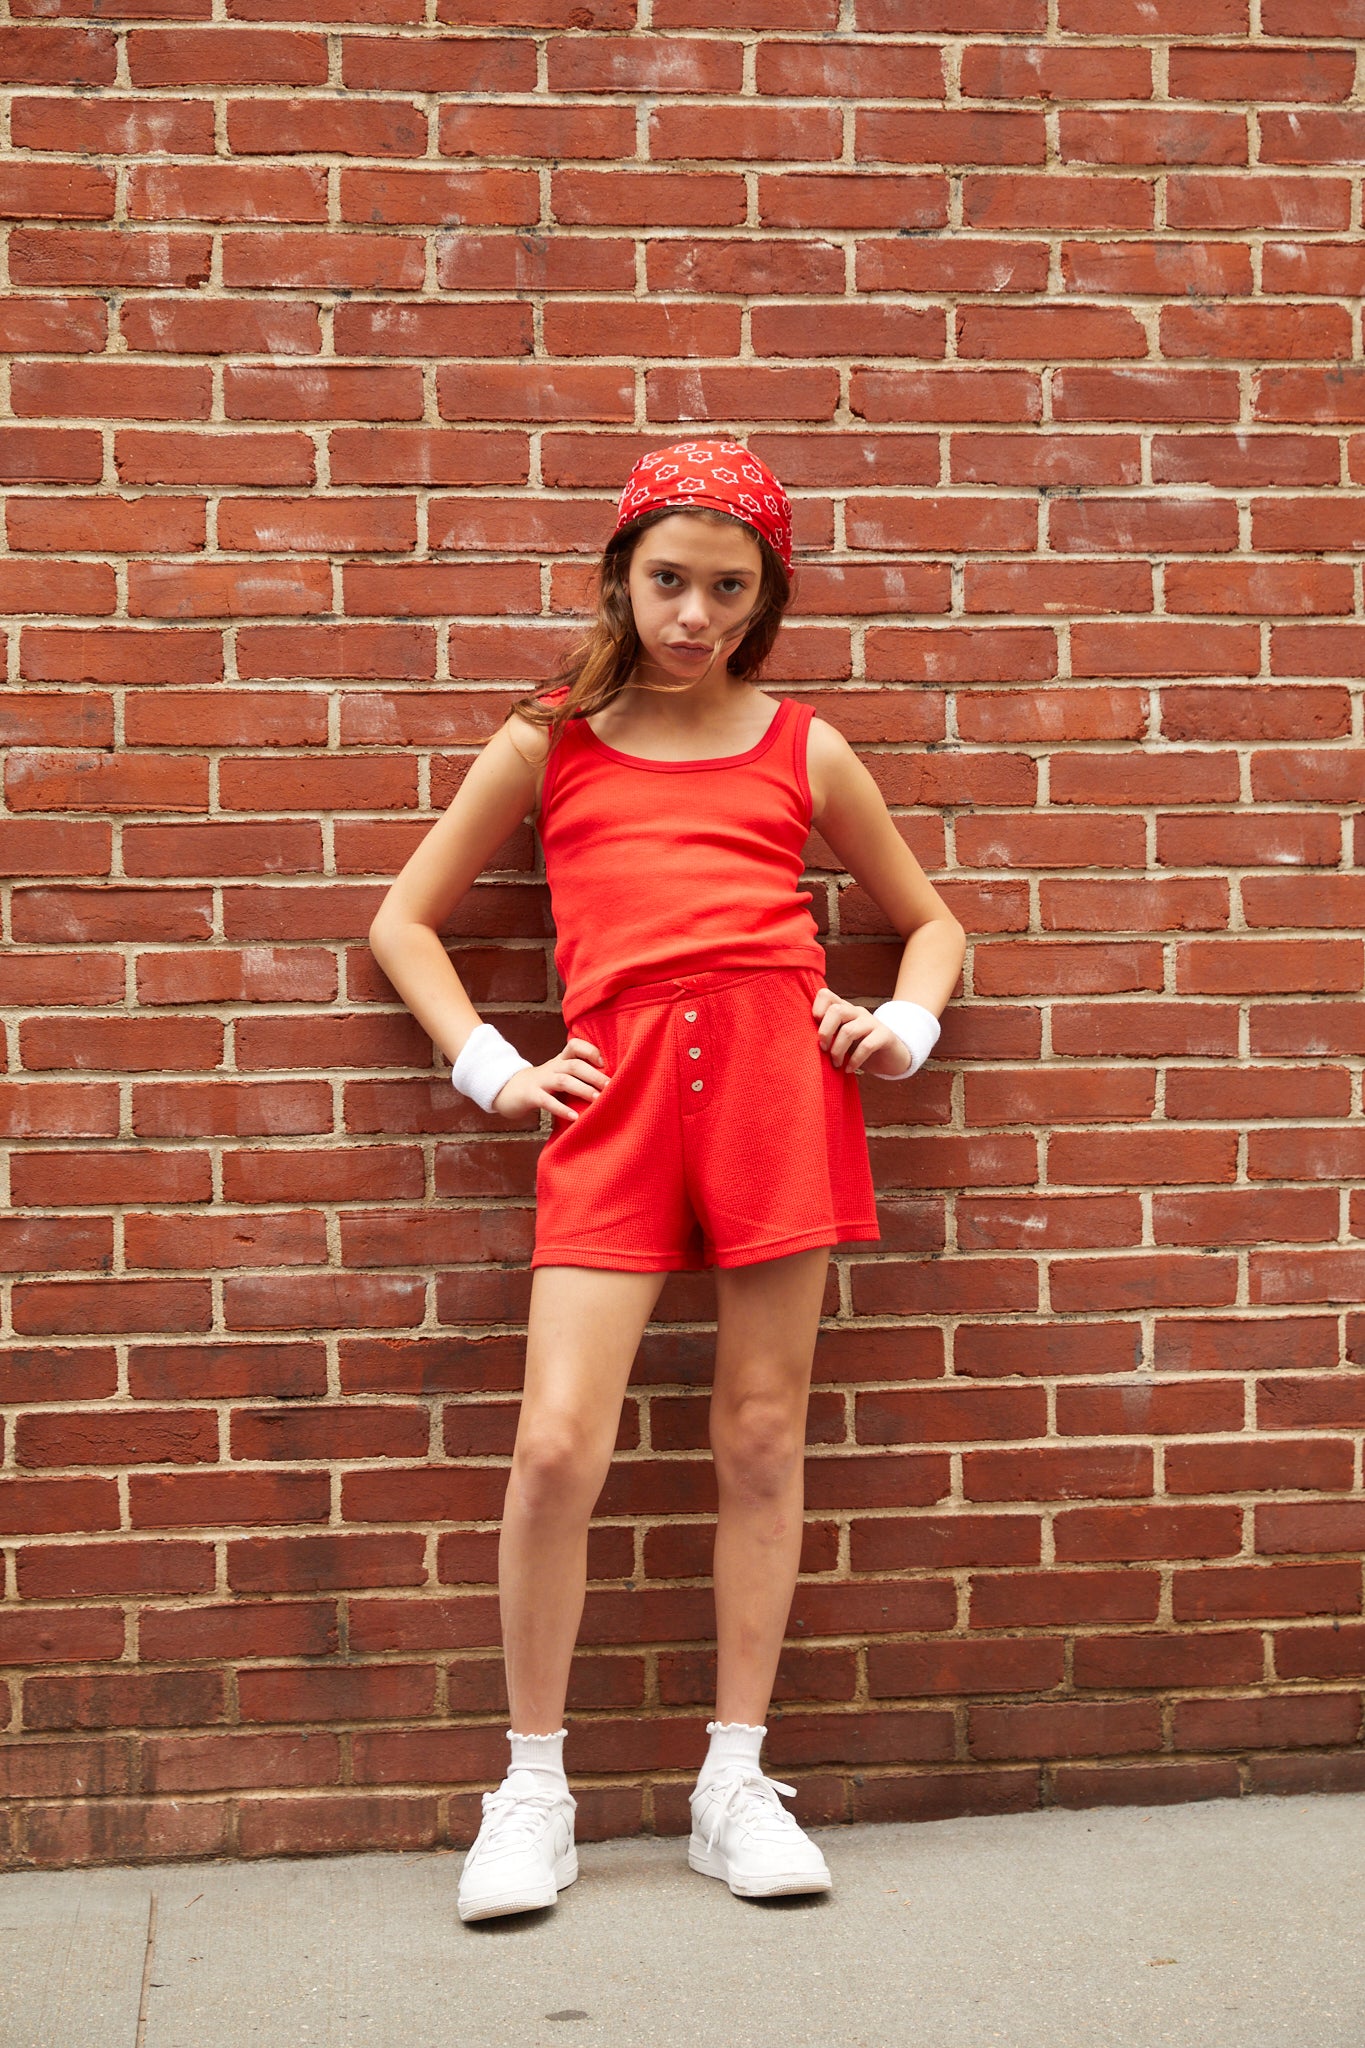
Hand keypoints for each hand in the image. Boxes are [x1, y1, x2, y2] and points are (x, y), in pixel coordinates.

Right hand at [490, 1036, 609, 1120]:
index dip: (590, 1050)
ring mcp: (541, 1081)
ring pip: (564, 1081)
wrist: (509, 1091)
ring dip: (582, 1089)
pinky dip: (562, 1109)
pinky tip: (574, 1117)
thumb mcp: (560, 1075)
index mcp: (560, 1060)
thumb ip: (578, 1076)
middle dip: (594, 1075)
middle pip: (574, 1065)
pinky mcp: (531, 1095)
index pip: (575, 1045)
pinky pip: (547, 1101)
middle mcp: (552, 1067)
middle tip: (610, 1086)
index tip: (604, 1063)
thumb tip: (608, 1085)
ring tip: (597, 1099)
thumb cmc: (543, 1085)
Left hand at [811, 986, 911, 1078]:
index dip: (816, 1008)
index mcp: (844, 1010)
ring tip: (836, 1064)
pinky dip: (854, 1060)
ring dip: (838, 1051)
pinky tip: (849, 1069)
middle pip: (836, 1011)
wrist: (890, 1057)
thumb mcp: (841, 1039)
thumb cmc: (859, 1048)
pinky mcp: (885, 1036)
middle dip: (825, 1033)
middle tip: (823, 1050)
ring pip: (849, 1030)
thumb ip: (827, 1034)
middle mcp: (857, 1012)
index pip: (826, 995)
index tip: (813, 1029)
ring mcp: (872, 1022)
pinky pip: (866, 1046)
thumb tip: (801, 1041)